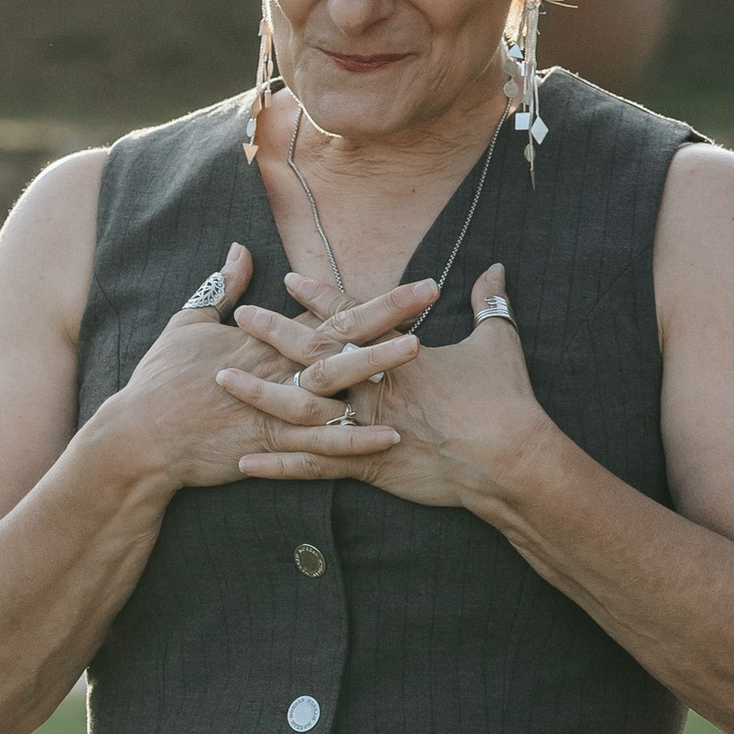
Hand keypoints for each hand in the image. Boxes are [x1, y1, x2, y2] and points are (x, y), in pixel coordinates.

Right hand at [111, 245, 398, 496]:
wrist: (137, 436)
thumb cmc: (159, 382)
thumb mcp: (187, 323)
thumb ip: (222, 286)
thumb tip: (243, 249)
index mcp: (263, 338)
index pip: (328, 310)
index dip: (372, 298)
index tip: (416, 286)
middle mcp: (274, 367)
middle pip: (339, 334)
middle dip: (387, 314)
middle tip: (429, 293)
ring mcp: (272, 406)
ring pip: (334, 383)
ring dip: (374, 367)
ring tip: (416, 353)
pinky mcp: (266, 444)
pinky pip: (318, 444)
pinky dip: (352, 440)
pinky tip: (388, 437)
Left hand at [218, 262, 550, 520]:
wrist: (509, 458)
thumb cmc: (506, 401)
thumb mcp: (499, 343)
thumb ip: (489, 304)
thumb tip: (494, 268)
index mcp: (400, 353)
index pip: (352, 317)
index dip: (320, 297)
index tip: (289, 278)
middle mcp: (375, 384)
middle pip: (315, 353)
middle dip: (274, 333)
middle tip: (241, 317)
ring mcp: (366, 425)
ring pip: (302, 407)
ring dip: (260, 393)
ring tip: (223, 380)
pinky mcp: (367, 464)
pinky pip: (313, 466)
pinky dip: (278, 466)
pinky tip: (243, 464)